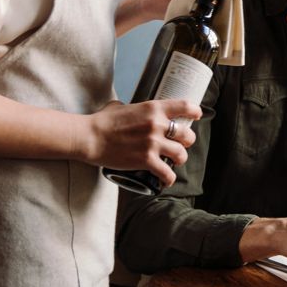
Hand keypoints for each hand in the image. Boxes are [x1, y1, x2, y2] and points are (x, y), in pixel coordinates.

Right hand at [85, 99, 199, 187]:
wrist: (90, 137)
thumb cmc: (102, 122)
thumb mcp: (120, 107)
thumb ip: (132, 108)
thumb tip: (131, 110)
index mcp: (153, 108)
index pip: (185, 106)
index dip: (195, 112)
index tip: (196, 116)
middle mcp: (157, 125)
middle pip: (187, 135)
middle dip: (187, 141)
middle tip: (181, 145)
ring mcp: (153, 143)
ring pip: (181, 154)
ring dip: (180, 159)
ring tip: (175, 161)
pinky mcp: (146, 160)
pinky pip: (167, 173)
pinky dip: (169, 178)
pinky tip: (167, 180)